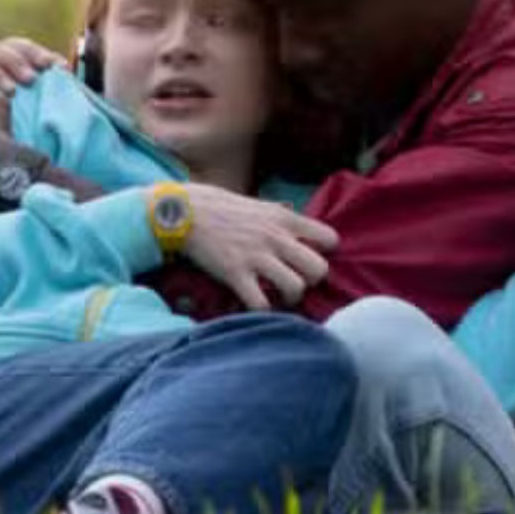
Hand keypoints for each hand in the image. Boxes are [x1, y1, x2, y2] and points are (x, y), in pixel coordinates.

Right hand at [182, 186, 339, 310]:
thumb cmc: (221, 207)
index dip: (324, 252)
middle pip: (319, 269)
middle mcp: (276, 237)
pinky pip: (261, 303)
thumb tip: (296, 220)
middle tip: (296, 281)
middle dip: (312, 281)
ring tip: (279, 295)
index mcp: (284, 217)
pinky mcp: (235, 273)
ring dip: (290, 297)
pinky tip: (255, 302)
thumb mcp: (259, 204)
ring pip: (297, 288)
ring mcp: (256, 256)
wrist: (185, 210)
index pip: (329, 238)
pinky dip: (262, 309)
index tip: (308, 258)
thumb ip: (280, 217)